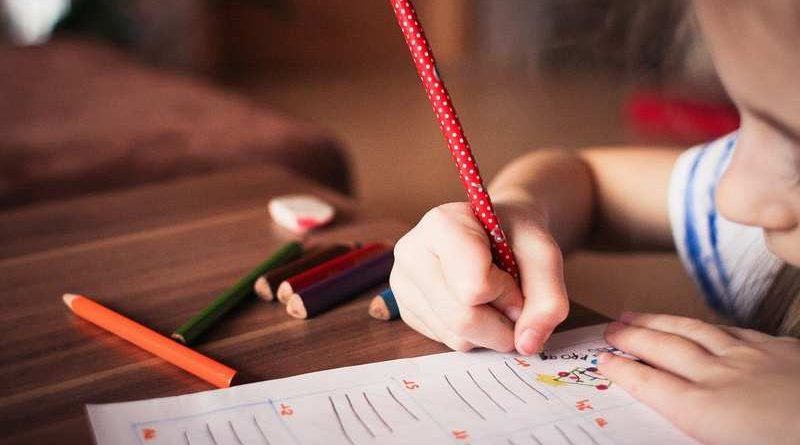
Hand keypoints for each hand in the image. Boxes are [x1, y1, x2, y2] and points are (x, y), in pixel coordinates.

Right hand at [390, 201, 568, 353]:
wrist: (496, 232)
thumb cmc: (516, 236)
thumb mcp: (544, 255)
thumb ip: (548, 298)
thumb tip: (526, 344)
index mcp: (440, 225)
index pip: (474, 287)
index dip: (507, 292)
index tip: (514, 276)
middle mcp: (411, 252)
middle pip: (462, 318)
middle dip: (502, 322)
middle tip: (513, 301)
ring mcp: (403, 283)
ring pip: (456, 337)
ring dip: (490, 331)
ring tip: (493, 299)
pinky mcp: (406, 310)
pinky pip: (446, 342)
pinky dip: (473, 335)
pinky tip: (475, 306)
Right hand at [598, 312, 799, 444]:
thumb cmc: (792, 442)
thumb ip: (701, 432)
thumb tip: (678, 426)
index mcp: (709, 412)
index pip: (650, 384)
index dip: (623, 370)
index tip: (603, 361)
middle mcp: (724, 377)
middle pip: (664, 349)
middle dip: (632, 337)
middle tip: (610, 329)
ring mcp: (755, 359)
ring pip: (695, 331)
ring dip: (661, 322)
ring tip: (638, 315)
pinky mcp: (784, 351)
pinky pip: (734, 331)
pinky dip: (708, 326)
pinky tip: (705, 326)